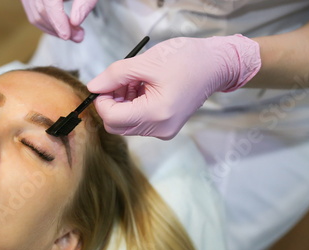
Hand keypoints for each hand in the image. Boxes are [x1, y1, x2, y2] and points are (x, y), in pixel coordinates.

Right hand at [20, 0, 97, 42]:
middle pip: (41, 11)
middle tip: (79, 36)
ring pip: (35, 15)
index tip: (69, 36)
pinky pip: (32, 13)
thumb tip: (75, 23)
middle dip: (59, 28)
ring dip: (54, 29)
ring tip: (73, 32)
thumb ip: (84, 4)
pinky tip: (61, 27)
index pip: (49, 3)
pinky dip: (47, 23)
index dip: (59, 22)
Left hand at [87, 35, 260, 138]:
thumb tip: (93, 87)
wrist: (216, 65)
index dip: (101, 101)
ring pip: (126, 125)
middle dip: (111, 103)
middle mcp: (159, 129)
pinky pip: (138, 122)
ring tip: (135, 82)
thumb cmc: (187, 59)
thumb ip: (115, 75)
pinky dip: (133, 106)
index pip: (112, 118)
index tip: (104, 84)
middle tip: (118, 81)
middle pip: (117, 125)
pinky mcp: (165, 128)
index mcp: (156, 113)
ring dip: (122, 104)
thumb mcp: (146, 62)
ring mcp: (163, 131)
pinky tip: (142, 89)